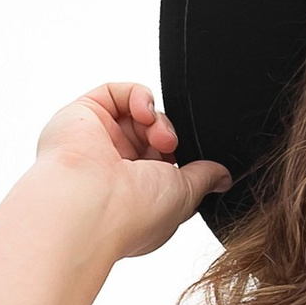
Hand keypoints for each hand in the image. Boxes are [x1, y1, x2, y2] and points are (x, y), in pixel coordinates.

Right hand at [32, 82, 229, 260]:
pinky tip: (144, 114)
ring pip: (137, 113)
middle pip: (152, 134)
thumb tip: (223, 176)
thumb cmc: (133, 212)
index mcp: (133, 193)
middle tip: (170, 147)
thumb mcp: (185, 196)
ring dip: (157, 119)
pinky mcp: (81, 117)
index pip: (164, 163)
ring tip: (158, 137)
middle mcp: (112, 168)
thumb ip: (204, 178)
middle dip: (170, 137)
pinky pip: (116, 92)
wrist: (88, 206)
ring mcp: (96, 142)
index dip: (181, 157)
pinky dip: (139, 96)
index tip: (191, 165)